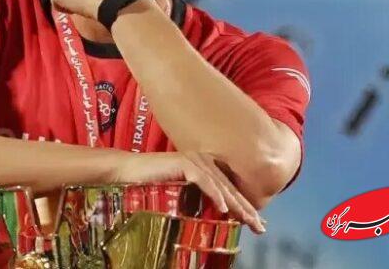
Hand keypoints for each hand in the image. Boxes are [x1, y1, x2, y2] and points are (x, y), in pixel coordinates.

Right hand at [113, 151, 266, 233]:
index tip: (256, 224)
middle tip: (260, 227)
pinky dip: (215, 194)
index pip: (228, 190)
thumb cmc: (150, 184)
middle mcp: (203, 161)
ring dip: (236, 205)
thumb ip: (196, 198)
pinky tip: (224, 208)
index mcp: (205, 168)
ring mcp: (195, 160)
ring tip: (248, 220)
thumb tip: (214, 215)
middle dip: (246, 209)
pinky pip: (204, 181)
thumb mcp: (179, 194)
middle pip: (229, 189)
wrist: (128, 172)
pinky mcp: (184, 162)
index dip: (243, 207)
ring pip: (221, 186)